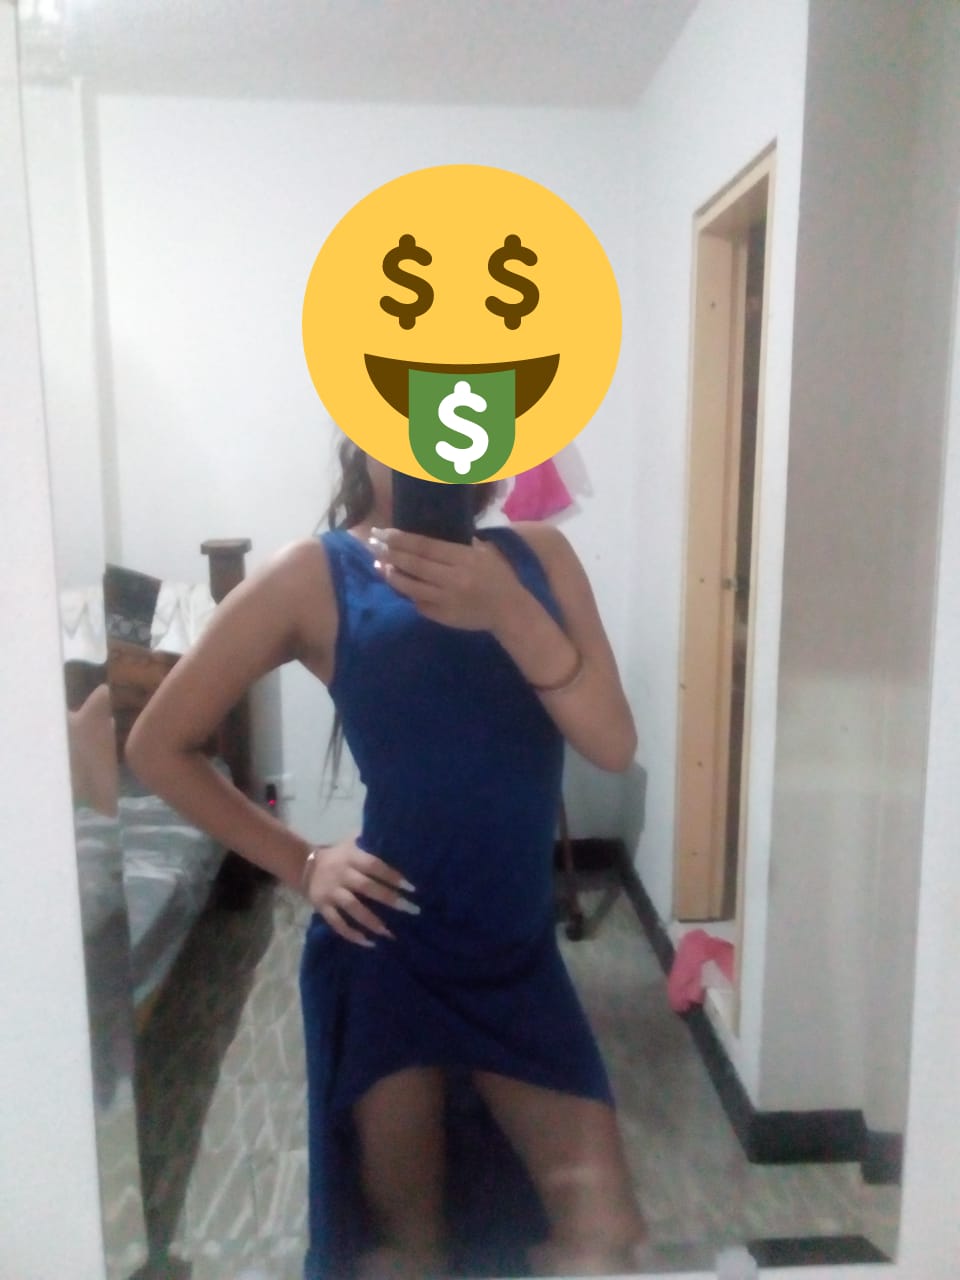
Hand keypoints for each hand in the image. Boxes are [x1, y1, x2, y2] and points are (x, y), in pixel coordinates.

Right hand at [303, 836, 417, 945]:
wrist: (303, 865)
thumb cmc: (337, 855)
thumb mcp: (350, 844)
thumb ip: (370, 844)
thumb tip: (396, 841)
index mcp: (351, 858)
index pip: (374, 865)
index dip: (392, 876)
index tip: (411, 888)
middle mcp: (342, 874)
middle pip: (367, 887)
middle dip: (390, 899)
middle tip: (411, 910)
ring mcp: (331, 892)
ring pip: (352, 907)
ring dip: (371, 921)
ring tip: (389, 933)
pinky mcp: (322, 907)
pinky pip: (337, 923)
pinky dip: (352, 934)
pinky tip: (369, 943)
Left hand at [369, 527, 522, 630]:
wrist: (510, 611)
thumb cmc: (498, 577)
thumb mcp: (484, 553)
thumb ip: (459, 544)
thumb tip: (430, 536)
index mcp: (464, 559)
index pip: (424, 547)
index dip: (400, 539)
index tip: (383, 532)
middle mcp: (452, 579)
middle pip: (413, 564)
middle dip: (389, 552)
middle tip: (372, 543)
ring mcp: (446, 600)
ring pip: (410, 586)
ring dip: (391, 574)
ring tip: (378, 564)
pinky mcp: (442, 616)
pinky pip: (418, 603)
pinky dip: (406, 592)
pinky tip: (396, 583)